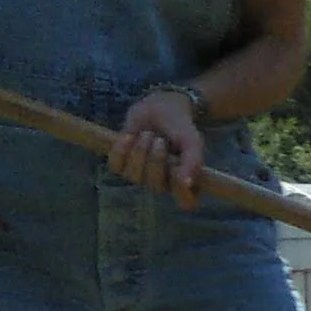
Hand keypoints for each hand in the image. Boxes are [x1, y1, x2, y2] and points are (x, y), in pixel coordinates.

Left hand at [110, 87, 208, 207]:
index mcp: (185, 182)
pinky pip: (116, 166)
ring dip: (139, 151)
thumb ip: (193, 161)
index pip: (187, 203)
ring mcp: (140, 176)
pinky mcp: (120, 165)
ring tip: (147, 134)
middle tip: (159, 139)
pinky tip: (129, 136)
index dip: (181, 192)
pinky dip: (121, 149)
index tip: (178, 169)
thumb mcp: (192, 141)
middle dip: (156, 159)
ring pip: (134, 176)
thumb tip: (187, 184)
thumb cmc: (179, 126)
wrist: (159, 107)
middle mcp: (163, 183)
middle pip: (156, 186)